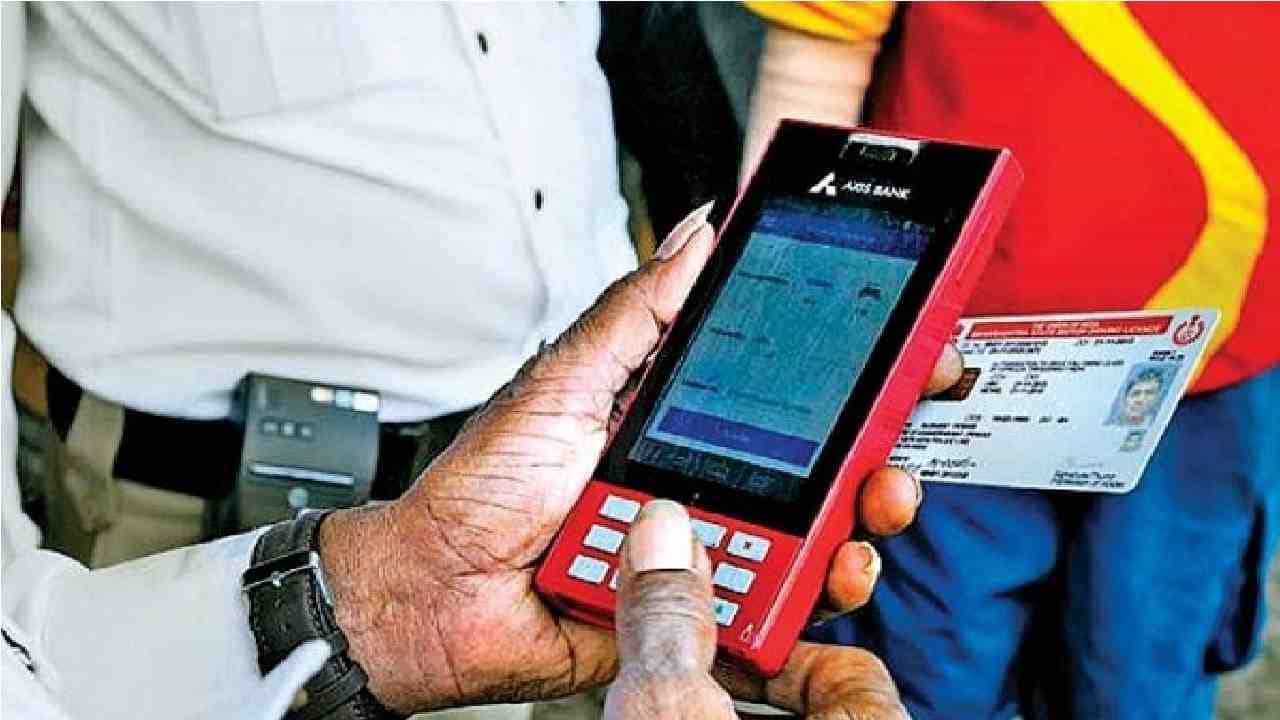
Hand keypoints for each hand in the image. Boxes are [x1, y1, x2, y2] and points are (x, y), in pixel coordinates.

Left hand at [318, 204, 959, 713]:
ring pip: (811, 539)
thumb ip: (634, 313)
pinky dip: (812, 597)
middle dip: (877, 449)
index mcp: (679, 418)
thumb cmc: (481, 490)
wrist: (435, 595)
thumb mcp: (562, 381)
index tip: (910, 347)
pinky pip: (773, 611)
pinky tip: (829, 574)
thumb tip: (697, 233)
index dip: (855, 369)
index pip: (789, 386)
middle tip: (899, 434)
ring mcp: (707, 547)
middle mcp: (705, 481)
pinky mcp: (699, 611)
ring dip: (860, 522)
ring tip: (870, 505)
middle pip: (819, 466)